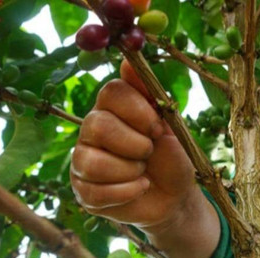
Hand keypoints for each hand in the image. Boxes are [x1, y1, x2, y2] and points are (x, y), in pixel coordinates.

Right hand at [70, 60, 218, 257]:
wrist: (176, 197)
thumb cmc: (172, 156)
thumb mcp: (169, 124)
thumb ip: (149, 93)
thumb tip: (128, 59)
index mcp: (112, 108)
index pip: (110, 92)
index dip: (138, 111)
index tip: (157, 127)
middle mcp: (90, 131)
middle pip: (96, 125)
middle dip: (134, 144)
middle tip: (149, 152)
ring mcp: (82, 162)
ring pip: (91, 161)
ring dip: (129, 171)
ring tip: (143, 172)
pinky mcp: (84, 192)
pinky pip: (95, 192)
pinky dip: (127, 192)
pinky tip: (140, 189)